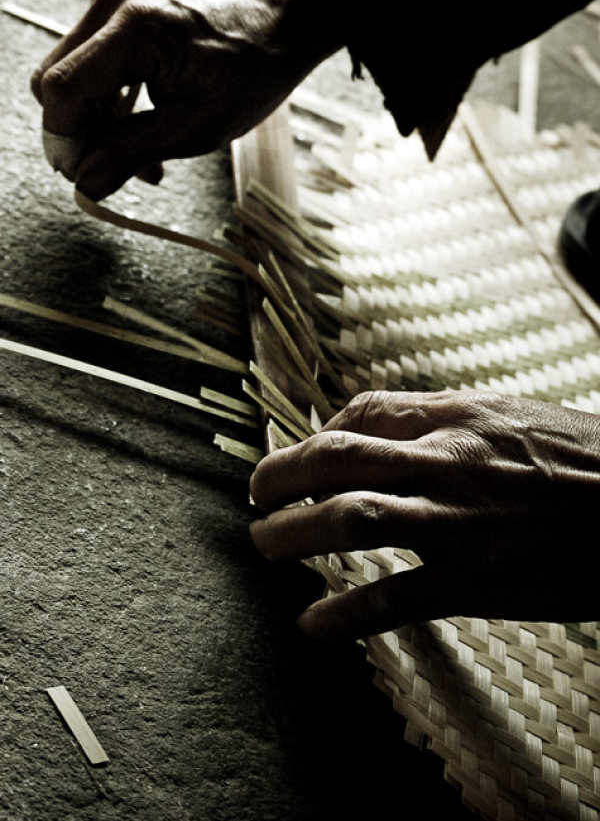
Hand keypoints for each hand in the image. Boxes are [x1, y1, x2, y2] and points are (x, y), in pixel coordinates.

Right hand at [31, 0, 340, 198]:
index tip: (84, 175)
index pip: (64, 89)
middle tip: (115, 169)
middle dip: (80, 135)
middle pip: (56, 82)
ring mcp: (113, 1)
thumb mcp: (197, 128)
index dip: (66, 141)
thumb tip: (86, 184)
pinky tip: (138, 129)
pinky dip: (107, 103)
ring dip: (96, 124)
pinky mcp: (117, 11)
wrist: (278, 26)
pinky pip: (89, 65)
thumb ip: (133, 153)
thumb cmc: (252, 72)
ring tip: (140, 156)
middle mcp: (114, 2)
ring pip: (69, 76)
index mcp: (136, 28)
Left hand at [250, 390, 599, 639]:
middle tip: (256, 496)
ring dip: (293, 534)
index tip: (300, 457)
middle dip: (280, 475)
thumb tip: (383, 428)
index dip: (317, 434)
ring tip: (264, 545)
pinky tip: (311, 626)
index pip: (362, 413)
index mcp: (459, 414)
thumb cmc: (582, 459)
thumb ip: (444, 417)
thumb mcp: (511, 415)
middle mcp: (448, 461)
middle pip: (337, 458)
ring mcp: (458, 523)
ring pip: (350, 520)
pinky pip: (393, 600)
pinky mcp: (477, 583)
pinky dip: (344, 615)